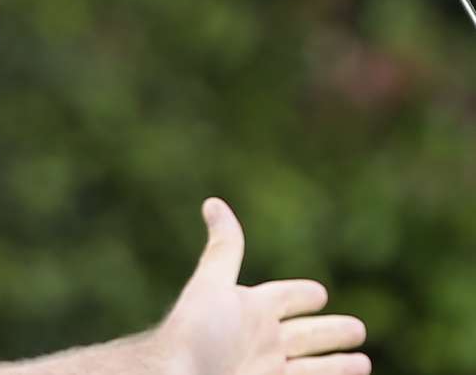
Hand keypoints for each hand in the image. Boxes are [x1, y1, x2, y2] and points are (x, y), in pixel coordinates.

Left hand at [155, 198, 369, 374]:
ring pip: (314, 368)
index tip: (320, 293)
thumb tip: (213, 202)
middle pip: (307, 335)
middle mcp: (261, 341)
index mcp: (251, 309)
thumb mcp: (212, 285)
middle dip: (331, 332)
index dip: (302, 295)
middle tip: (358, 328)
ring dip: (338, 365)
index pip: (285, 298)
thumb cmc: (196, 333)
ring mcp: (267, 371)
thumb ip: (224, 249)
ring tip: (363, 362)